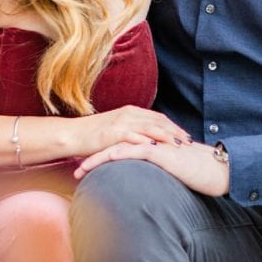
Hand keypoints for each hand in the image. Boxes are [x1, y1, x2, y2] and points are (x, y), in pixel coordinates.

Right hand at [74, 104, 193, 153]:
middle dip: (175, 131)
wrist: (71, 134)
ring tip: (180, 145)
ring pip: (150, 127)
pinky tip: (158, 149)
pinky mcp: (113, 132)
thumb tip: (146, 143)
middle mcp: (128, 113)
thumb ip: (131, 133)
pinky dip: (147, 142)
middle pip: (158, 121)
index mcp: (130, 112)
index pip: (158, 118)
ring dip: (167, 136)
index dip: (173, 126)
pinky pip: (134, 136)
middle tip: (190, 141)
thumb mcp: (115, 131)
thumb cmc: (92, 136)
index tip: (186, 136)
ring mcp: (121, 122)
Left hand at [74, 139, 230, 197]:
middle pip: (113, 146)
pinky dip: (112, 157)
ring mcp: (154, 145)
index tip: (84, 168)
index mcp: (152, 146)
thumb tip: (145, 191)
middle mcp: (150, 142)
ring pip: (116, 148)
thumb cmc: (200, 175)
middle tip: (73, 170)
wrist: (219, 171)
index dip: (101, 157)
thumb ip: (157, 177)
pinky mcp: (159, 151)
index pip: (120, 148)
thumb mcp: (173, 176)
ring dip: (95, 160)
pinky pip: (130, 152)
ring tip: (78, 171)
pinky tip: (99, 164)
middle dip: (92, 157)